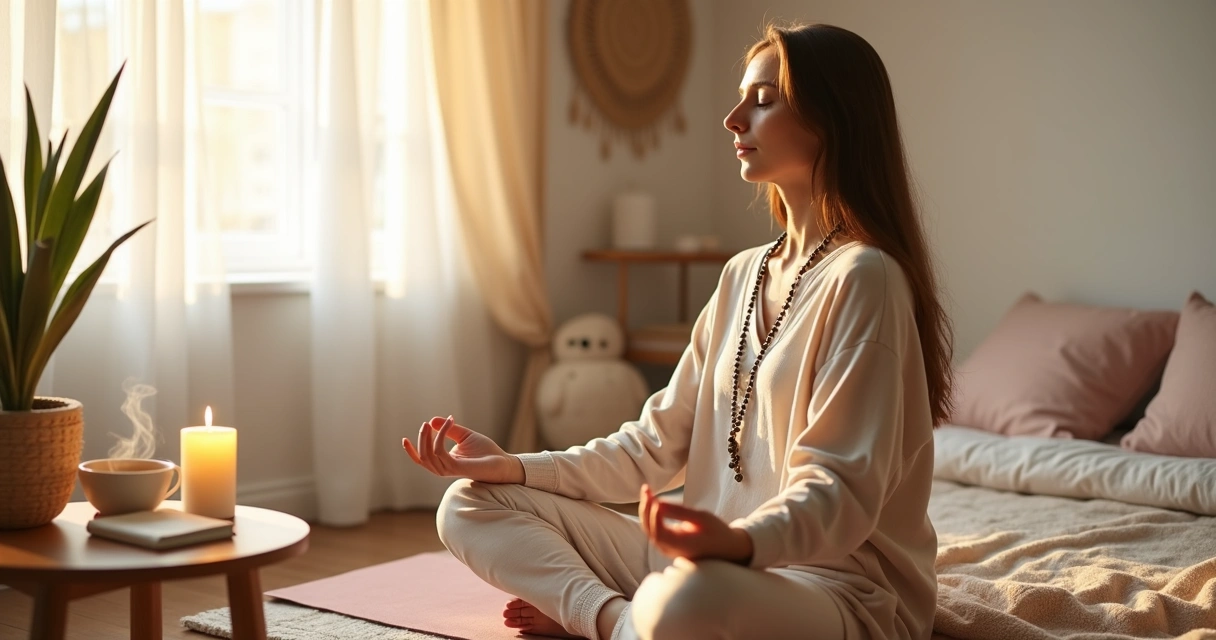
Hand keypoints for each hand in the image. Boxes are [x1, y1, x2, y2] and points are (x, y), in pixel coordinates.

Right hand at [402, 416, 523, 483]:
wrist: (503, 461)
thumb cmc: (486, 451)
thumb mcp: (465, 436)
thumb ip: (449, 430)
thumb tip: (433, 420)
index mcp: (444, 462)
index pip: (423, 460)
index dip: (411, 452)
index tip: (404, 439)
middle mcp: (445, 468)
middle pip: (423, 457)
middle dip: (421, 440)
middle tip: (425, 424)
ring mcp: (450, 469)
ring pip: (428, 456)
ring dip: (427, 438)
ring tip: (429, 424)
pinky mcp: (458, 468)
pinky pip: (441, 453)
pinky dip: (441, 437)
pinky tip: (449, 423)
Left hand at [638, 484, 753, 563]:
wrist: (726, 548)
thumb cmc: (717, 531)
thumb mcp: (702, 518)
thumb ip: (679, 512)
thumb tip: (657, 503)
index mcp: (681, 546)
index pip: (658, 533)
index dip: (653, 516)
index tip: (656, 499)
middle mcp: (670, 550)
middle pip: (650, 531)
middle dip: (645, 509)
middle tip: (646, 488)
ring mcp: (667, 549)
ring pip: (649, 530)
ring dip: (646, 510)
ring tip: (647, 491)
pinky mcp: (667, 544)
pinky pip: (654, 529)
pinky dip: (650, 514)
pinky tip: (651, 501)